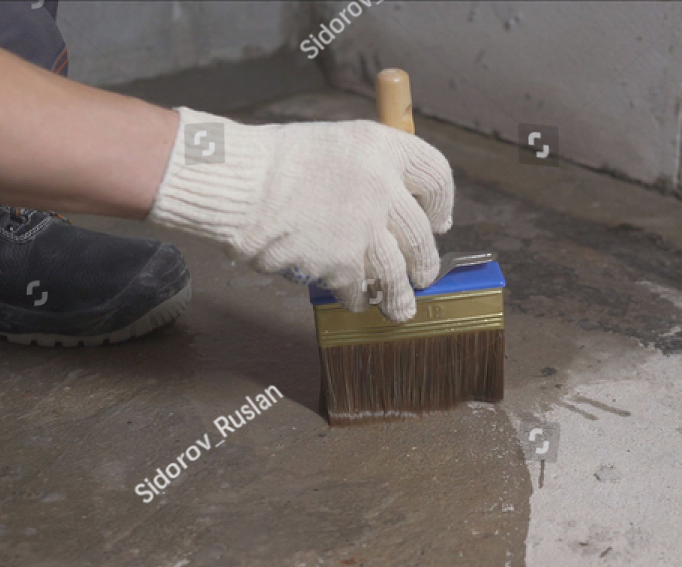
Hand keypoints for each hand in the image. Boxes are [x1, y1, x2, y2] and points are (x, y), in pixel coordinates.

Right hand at [145, 108, 453, 322]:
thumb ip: (373, 169)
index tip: (438, 222)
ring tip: (400, 307)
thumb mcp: (336, 144)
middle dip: (424, 262)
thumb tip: (400, 204)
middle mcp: (383, 186)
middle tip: (423, 274)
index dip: (442, 204)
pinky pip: (360, 289)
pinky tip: (354, 299)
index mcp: (384, 147)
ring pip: (398, 274)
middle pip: (421, 234)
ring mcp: (365, 227)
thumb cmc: (278, 163)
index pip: (437, 175)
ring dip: (400, 296)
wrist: (239, 183)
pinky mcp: (343, 262)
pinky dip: (356, 297)